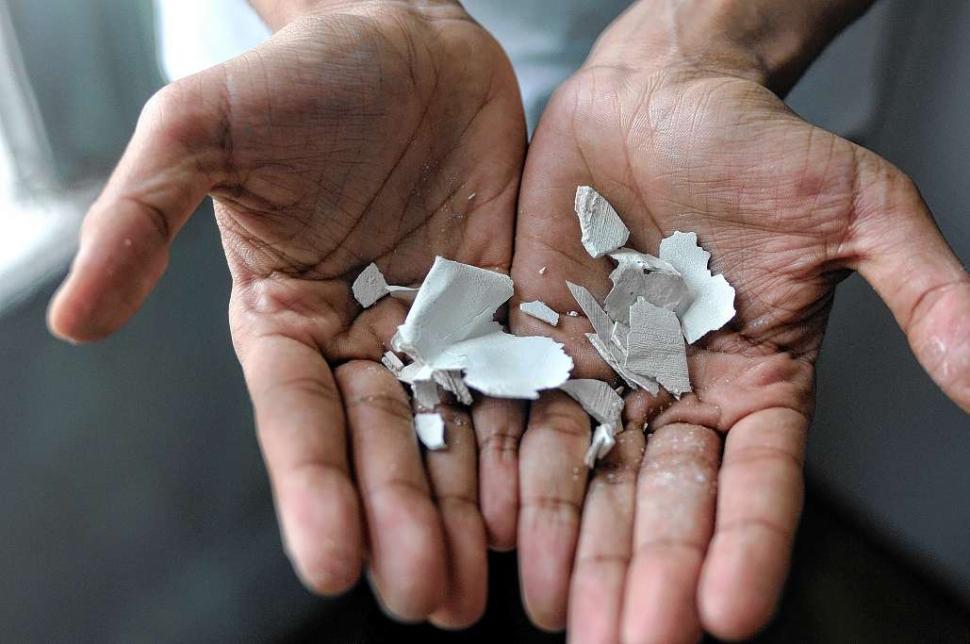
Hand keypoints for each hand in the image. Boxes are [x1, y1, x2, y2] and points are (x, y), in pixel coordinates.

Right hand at [48, 0, 526, 625]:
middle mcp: (357, 340)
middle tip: (423, 598)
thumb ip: (142, 217)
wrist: (406, 40)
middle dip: (400, 521)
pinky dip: (523, 443)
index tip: (333, 562)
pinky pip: (515, 382)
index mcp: (283, 319)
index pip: (295, 421)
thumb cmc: (301, 74)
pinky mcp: (501, 307)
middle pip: (380, 447)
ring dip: (464, 512)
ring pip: (450, 434)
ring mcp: (435, 329)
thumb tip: (73, 319)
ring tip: (476, 587)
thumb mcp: (202, 128)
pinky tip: (538, 502)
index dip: (312, 490)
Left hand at [511, 1, 969, 640]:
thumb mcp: (859, 211)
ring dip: (572, 545)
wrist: (660, 97)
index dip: (746, 547)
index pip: (757, 485)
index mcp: (758, 383)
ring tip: (560, 612)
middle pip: (663, 503)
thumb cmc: (761, 146)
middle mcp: (677, 394)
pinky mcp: (540, 340)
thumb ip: (924, 293)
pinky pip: (521, 414)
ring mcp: (603, 373)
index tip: (729, 615)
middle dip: (646, 576)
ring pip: (587, 475)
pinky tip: (498, 523)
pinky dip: (510, 467)